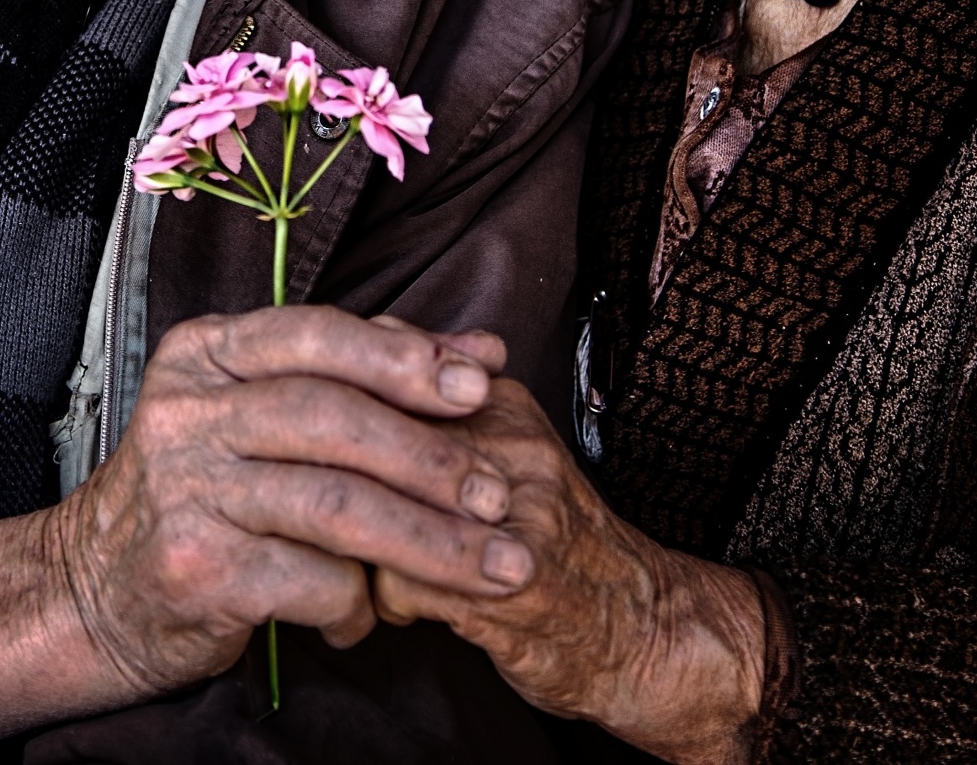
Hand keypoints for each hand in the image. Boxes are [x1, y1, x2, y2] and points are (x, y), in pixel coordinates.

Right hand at [0, 306, 538, 755]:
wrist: (89, 592)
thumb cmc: (199, 497)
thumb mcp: (257, 416)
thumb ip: (361, 378)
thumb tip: (483, 351)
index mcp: (205, 355)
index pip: (315, 334)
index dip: (404, 356)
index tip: (482, 381)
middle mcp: (187, 412)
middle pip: (333, 418)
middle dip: (432, 456)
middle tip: (499, 492)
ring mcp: (184, 489)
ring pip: (334, 505)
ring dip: (428, 541)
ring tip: (493, 565)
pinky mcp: (193, 568)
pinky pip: (308, 580)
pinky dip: (355, 605)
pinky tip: (368, 619)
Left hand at [372, 379, 766, 764]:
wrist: (640, 625)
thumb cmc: (549, 538)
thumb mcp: (504, 450)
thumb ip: (436, 405)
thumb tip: (353, 351)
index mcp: (504, 407)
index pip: (387, 375)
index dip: (342, 418)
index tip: (336, 451)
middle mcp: (512, 449)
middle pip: (371, 442)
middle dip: (343, 483)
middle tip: (347, 512)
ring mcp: (514, 515)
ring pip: (377, 508)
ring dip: (364, 544)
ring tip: (384, 561)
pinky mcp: (509, 585)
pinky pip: (399, 580)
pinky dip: (389, 602)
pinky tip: (415, 606)